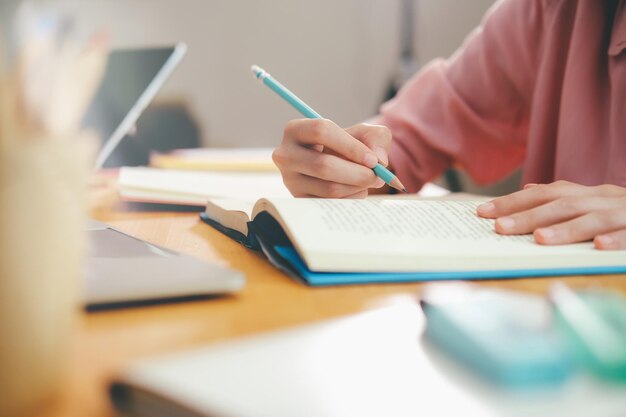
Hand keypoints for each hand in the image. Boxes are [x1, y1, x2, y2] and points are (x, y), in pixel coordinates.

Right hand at [273, 119, 390, 197]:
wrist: (336, 166)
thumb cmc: (348, 145)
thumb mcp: (364, 133)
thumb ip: (376, 138)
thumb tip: (379, 160)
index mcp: (295, 130)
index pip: (321, 131)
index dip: (351, 146)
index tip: (373, 160)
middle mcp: (285, 155)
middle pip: (323, 165)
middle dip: (357, 173)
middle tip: (377, 176)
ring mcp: (290, 181)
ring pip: (329, 188)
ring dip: (357, 187)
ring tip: (369, 181)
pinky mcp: (300, 200)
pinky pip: (331, 204)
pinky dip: (351, 198)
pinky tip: (357, 189)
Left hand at [477, 181, 625, 248]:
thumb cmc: (624, 214)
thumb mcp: (593, 203)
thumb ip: (564, 198)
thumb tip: (528, 190)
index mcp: (588, 194)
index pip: (544, 194)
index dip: (512, 202)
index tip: (481, 212)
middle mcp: (605, 199)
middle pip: (563, 205)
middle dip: (529, 216)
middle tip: (499, 228)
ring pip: (595, 219)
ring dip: (566, 229)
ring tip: (539, 240)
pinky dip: (617, 241)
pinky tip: (598, 248)